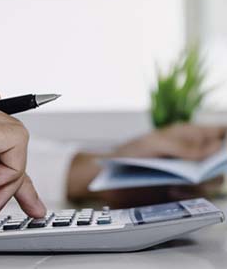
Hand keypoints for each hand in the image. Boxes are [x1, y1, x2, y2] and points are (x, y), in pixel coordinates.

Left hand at [67, 123, 225, 205]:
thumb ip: (183, 146)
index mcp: (186, 136)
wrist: (111, 177)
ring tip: (178, 184)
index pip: (217, 132)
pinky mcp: (179, 189)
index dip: (225, 138)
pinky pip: (196, 194)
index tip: (223, 152)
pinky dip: (189, 193)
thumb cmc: (129, 153)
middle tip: (199, 173)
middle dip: (215, 168)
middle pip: (219, 161)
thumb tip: (213, 148)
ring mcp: (185, 173)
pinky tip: (172, 190)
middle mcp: (190, 155)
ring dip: (202, 184)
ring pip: (211, 180)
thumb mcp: (154, 144)